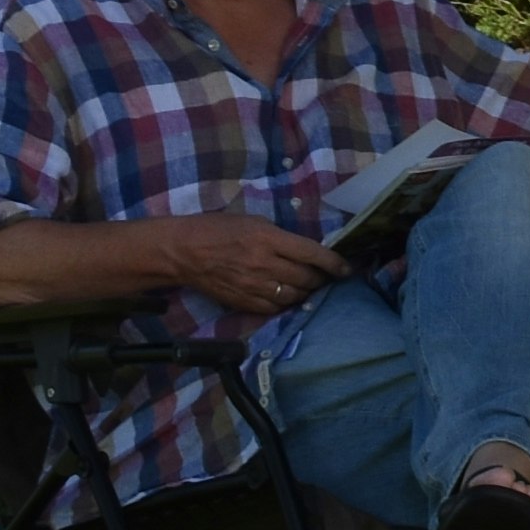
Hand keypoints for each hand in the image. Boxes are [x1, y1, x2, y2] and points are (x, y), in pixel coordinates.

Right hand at [168, 215, 346, 320]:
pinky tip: (288, 297)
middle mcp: (264, 264)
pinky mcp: (242, 302)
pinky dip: (286, 304)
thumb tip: (305, 251)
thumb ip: (280, 237)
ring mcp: (253, 286)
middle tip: (326, 277)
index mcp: (267, 239)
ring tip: (309, 287)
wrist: (183, 252)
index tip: (346, 268)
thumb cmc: (218, 229)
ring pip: (293, 296)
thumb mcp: (253, 222)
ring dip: (306, 293)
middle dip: (322, 279)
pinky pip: (274, 308)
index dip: (333, 263)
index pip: (311, 253)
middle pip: (306, 278)